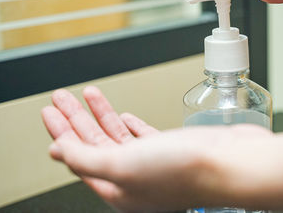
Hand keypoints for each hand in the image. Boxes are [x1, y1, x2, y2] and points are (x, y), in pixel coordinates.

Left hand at [41, 86, 271, 211]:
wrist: (232, 164)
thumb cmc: (185, 172)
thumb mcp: (123, 165)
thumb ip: (86, 159)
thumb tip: (58, 151)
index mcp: (118, 187)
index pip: (78, 156)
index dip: (61, 132)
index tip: (50, 112)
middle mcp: (133, 177)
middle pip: (94, 143)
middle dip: (76, 118)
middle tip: (61, 98)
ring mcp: (152, 162)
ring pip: (116, 135)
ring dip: (100, 114)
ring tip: (87, 94)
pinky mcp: (170, 148)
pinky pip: (141, 136)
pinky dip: (128, 124)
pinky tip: (122, 115)